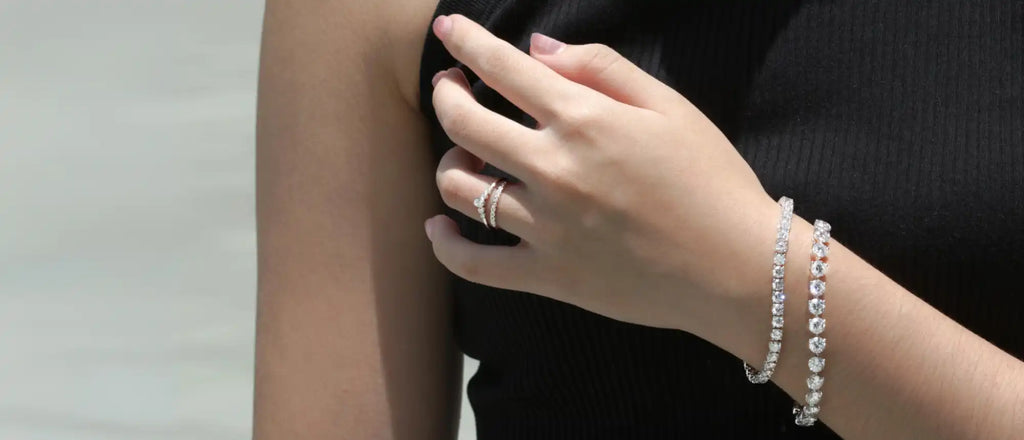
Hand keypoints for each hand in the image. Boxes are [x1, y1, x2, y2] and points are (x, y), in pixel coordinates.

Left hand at [425, 14, 778, 339]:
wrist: (737, 269)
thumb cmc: (711, 180)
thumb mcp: (669, 106)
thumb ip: (600, 69)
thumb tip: (538, 48)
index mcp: (584, 120)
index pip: (503, 68)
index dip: (467, 43)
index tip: (448, 30)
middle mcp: (553, 169)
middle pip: (463, 123)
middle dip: (447, 95)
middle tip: (451, 88)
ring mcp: (545, 226)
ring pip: (459, 189)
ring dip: (450, 164)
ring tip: (465, 158)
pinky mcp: (547, 275)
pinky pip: (473, 264)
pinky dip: (445, 245)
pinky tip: (439, 227)